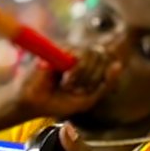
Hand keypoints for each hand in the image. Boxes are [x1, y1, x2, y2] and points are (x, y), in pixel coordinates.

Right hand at [0, 51, 120, 124]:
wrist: (31, 103)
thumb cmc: (58, 102)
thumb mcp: (88, 98)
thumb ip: (106, 85)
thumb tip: (118, 64)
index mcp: (90, 66)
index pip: (109, 61)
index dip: (105, 76)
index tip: (88, 90)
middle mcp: (81, 54)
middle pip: (104, 56)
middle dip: (93, 78)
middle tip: (76, 89)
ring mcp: (70, 49)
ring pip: (95, 54)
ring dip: (85, 76)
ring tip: (68, 86)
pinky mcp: (60, 47)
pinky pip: (81, 55)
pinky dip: (77, 72)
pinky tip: (66, 81)